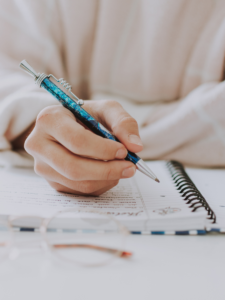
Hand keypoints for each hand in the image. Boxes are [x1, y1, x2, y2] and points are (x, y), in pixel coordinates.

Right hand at [25, 100, 142, 195]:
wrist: (70, 127)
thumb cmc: (87, 117)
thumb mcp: (106, 110)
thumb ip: (124, 123)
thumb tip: (136, 146)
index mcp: (49, 120)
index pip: (76, 141)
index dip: (103, 149)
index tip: (124, 151)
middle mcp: (38, 144)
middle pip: (73, 167)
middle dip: (107, 170)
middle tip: (130, 167)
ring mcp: (42, 166)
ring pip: (78, 183)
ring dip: (106, 179)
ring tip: (121, 168)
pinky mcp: (51, 181)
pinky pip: (79, 191)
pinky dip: (100, 185)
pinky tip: (107, 173)